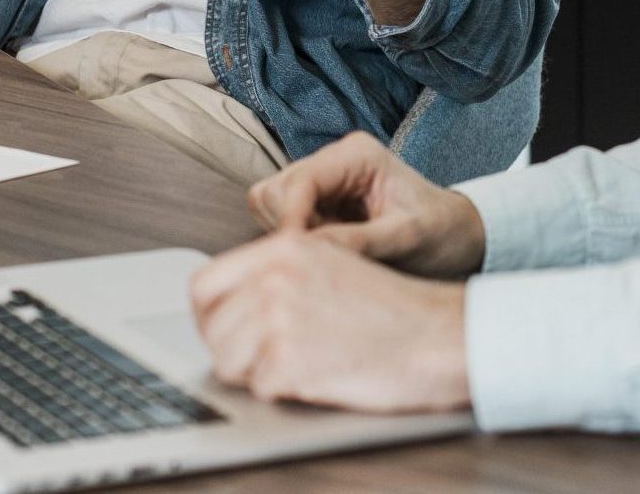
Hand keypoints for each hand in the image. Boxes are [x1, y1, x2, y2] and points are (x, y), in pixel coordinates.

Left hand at [189, 233, 470, 412]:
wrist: (434, 334)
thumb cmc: (391, 307)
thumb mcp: (331, 263)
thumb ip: (277, 273)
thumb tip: (227, 304)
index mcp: (281, 248)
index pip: (205, 284)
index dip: (211, 313)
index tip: (224, 328)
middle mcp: (274, 277)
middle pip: (212, 327)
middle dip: (233, 348)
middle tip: (265, 357)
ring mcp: (279, 318)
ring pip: (227, 361)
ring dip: (256, 372)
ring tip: (298, 364)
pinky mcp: (290, 360)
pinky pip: (259, 387)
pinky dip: (284, 390)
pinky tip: (318, 375)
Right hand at [247, 132, 486, 279]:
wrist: (454, 235)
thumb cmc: (439, 233)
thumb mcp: (407, 238)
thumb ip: (360, 241)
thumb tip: (309, 251)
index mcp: (358, 154)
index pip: (300, 182)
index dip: (290, 220)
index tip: (296, 259)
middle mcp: (334, 158)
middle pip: (273, 190)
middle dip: (290, 228)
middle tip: (327, 256)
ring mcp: (322, 178)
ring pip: (270, 205)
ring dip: (293, 236)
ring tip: (336, 251)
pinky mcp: (316, 199)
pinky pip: (282, 220)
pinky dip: (298, 240)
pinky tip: (331, 250)